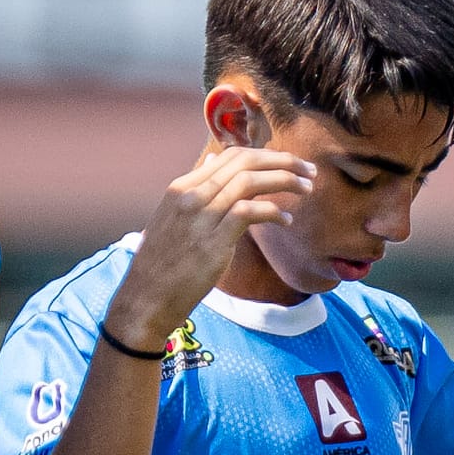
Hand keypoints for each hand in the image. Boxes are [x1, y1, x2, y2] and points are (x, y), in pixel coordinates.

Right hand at [105, 145, 315, 348]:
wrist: (145, 299)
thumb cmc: (162, 263)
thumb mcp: (172, 217)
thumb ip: (196, 189)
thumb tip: (215, 160)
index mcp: (181, 187)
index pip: (230, 156)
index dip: (265, 155)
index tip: (288, 163)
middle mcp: (190, 196)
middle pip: (244, 161)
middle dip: (282, 161)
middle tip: (308, 170)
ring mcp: (200, 217)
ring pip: (249, 181)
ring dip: (285, 180)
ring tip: (307, 189)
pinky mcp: (213, 242)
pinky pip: (250, 212)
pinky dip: (274, 211)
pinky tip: (287, 220)